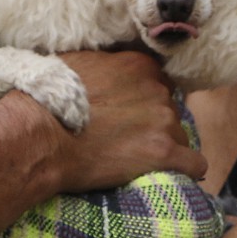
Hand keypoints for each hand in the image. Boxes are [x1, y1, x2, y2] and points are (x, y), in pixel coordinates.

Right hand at [46, 50, 204, 191]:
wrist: (42, 136)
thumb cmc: (51, 100)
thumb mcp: (79, 64)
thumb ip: (107, 64)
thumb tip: (110, 67)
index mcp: (140, 65)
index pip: (160, 81)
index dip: (145, 99)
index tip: (131, 113)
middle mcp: (158, 89)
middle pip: (170, 108)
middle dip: (153, 123)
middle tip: (127, 138)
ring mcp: (164, 121)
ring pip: (180, 135)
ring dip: (164, 146)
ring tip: (135, 158)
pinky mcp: (164, 154)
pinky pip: (195, 164)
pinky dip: (186, 169)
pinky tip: (172, 174)